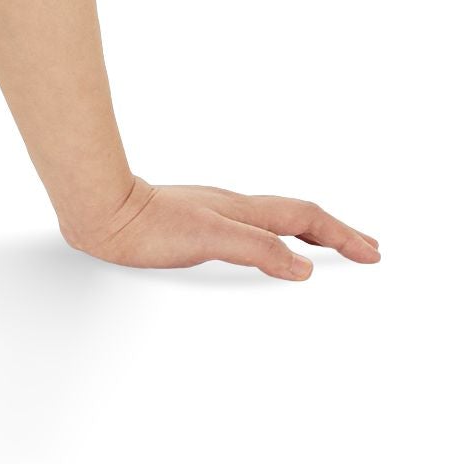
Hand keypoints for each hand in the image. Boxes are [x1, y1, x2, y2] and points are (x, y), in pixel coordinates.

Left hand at [62, 174, 380, 278]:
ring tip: (325, 244)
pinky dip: (272, 236)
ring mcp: (212, 211)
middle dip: (333, 232)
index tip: (372, 252)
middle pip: (294, 215)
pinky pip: (248, 227)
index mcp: (241, 210)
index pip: (303, 218)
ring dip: (305, 231)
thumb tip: (304, 267)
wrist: (100, 210)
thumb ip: (256, 249)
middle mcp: (231, 206)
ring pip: (272, 218)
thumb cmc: (146, 224)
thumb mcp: (209, 239)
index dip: (341, 236)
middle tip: (364, 246)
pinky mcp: (192, 221)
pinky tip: (262, 244)